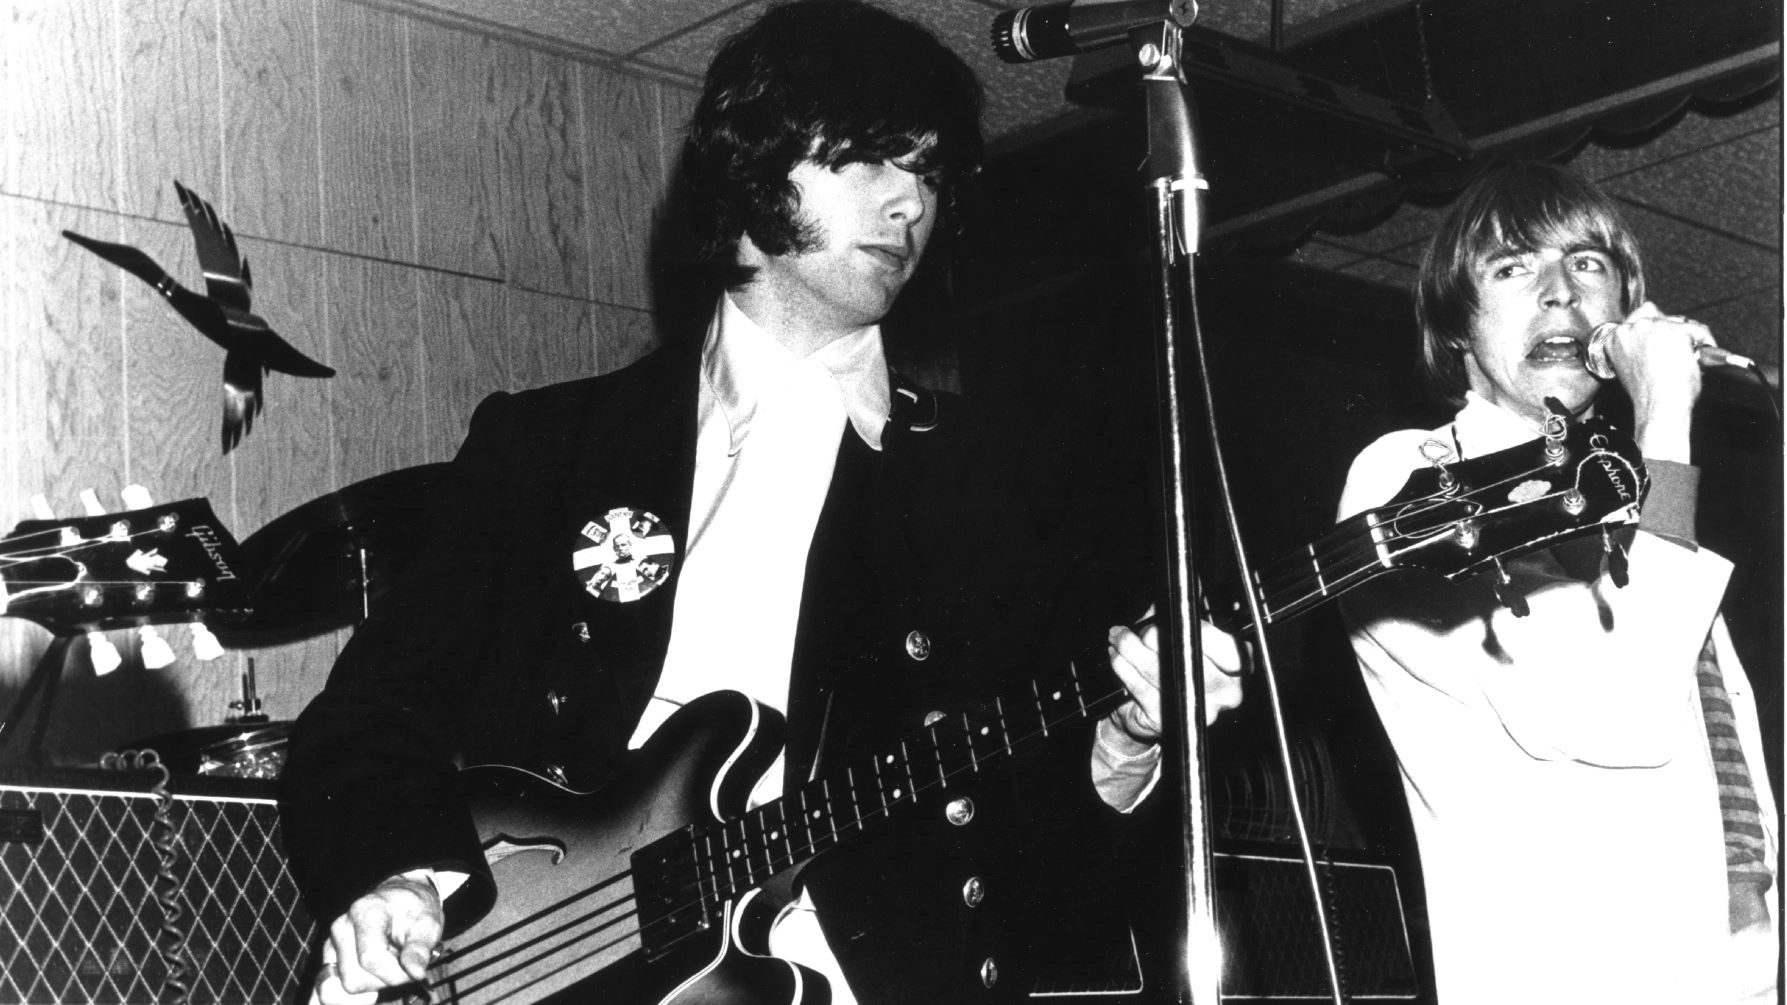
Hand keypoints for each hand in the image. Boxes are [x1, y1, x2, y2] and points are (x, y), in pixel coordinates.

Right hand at [311, 872, 443, 1004]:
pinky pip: (329, 991)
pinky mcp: (330, 959)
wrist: (402, 898)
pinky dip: (348, 996)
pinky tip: (370, 987)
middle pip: (355, 979)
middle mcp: (341, 928)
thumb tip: (416, 973)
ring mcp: (332, 945)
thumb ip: (420, 948)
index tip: (414, 968)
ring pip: (346, 987)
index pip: (371, 959)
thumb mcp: (429, 922)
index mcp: (365, 912)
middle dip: (385, 980)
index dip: (396, 973)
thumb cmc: (415, 908)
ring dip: (373, 984)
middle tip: (402, 964)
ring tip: (388, 964)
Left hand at [1106, 605, 1243, 750]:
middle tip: (1143, 630)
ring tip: (1119, 637)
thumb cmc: (1172, 668)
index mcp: (1238, 669)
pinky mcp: (1168, 721)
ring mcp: (1199, 711)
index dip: (1201, 631)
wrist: (1148, 713)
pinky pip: (1139, 685)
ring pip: (1158, 671)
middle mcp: (1226, 694)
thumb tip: (1174, 588)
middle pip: (1190, 658)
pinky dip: (1122, 666)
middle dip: (1157, 637)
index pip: (1231, 649)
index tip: (1178, 619)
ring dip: (1131, 647)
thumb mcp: (1181, 634)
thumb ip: (1182, 611)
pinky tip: (1116, 655)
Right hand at [1594, 302, 1711, 462]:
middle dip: (1669, 329)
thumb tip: (1657, 342)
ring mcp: (1654, 327)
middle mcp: (1631, 328)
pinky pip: (1697, 330)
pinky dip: (1704, 342)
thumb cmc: (1647, 395)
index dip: (1650, 331)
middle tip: (1677, 349)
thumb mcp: (1630, 368)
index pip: (1634, 320)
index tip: (1659, 342)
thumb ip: (1637, 350)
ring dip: (1687, 336)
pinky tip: (1699, 358)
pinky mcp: (1676, 330)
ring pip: (1678, 321)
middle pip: (1655, 313)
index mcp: (1614, 339)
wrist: (1659, 406)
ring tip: (1688, 357)